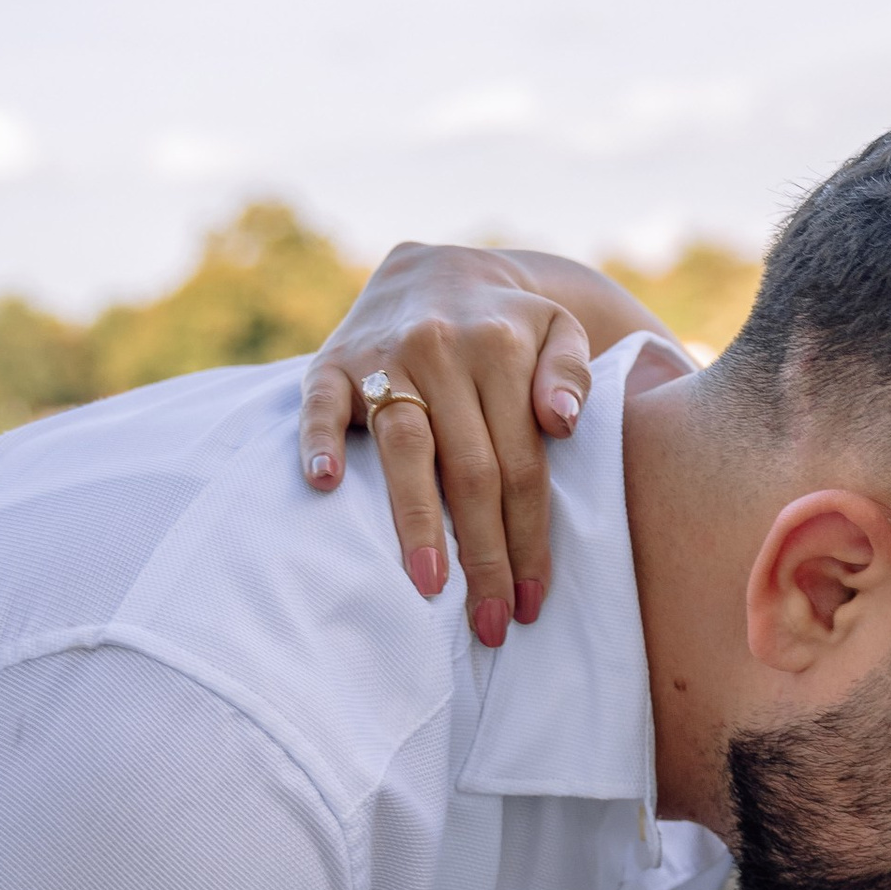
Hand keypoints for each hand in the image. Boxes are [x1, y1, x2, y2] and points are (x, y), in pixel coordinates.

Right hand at [298, 243, 681, 641]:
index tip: (533, 601)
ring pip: (406, 447)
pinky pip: (320, 403)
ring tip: (429, 585)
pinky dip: (319, 440)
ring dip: (417, 520)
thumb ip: (571, 376)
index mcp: (501, 351)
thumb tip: (560, 424)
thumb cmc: (508, 325)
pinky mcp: (331, 361)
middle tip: (491, 622)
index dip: (529, 538)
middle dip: (485, 554)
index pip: (522, 464)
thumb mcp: (559, 332)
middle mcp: (442, 351)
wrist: (437, 267)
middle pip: (470, 469)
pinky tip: (328, 484)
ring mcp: (383, 356)